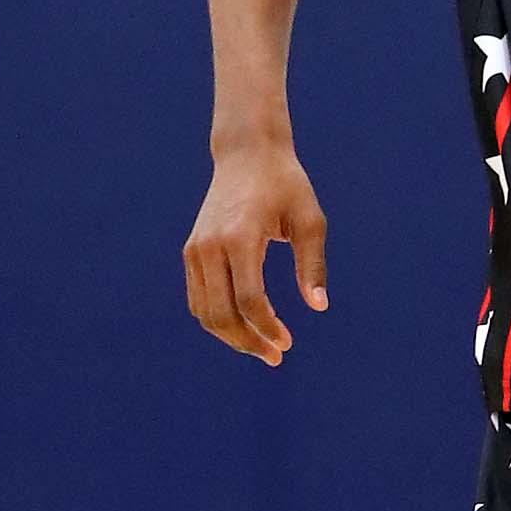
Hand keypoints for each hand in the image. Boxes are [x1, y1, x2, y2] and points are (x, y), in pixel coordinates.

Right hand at [183, 141, 328, 364]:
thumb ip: (313, 264)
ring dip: (231, 336)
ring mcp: (196, 249)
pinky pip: (198, 298)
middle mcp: (211, 246)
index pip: (249, 300)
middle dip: (248, 342)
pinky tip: (244, 327)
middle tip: (275, 356)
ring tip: (261, 347)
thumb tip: (318, 307)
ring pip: (204, 311)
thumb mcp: (310, 220)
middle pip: (221, 313)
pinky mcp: (191, 251)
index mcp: (240, 237)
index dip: (268, 328)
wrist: (247, 154)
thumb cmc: (286, 185)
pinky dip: (217, 319)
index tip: (287, 342)